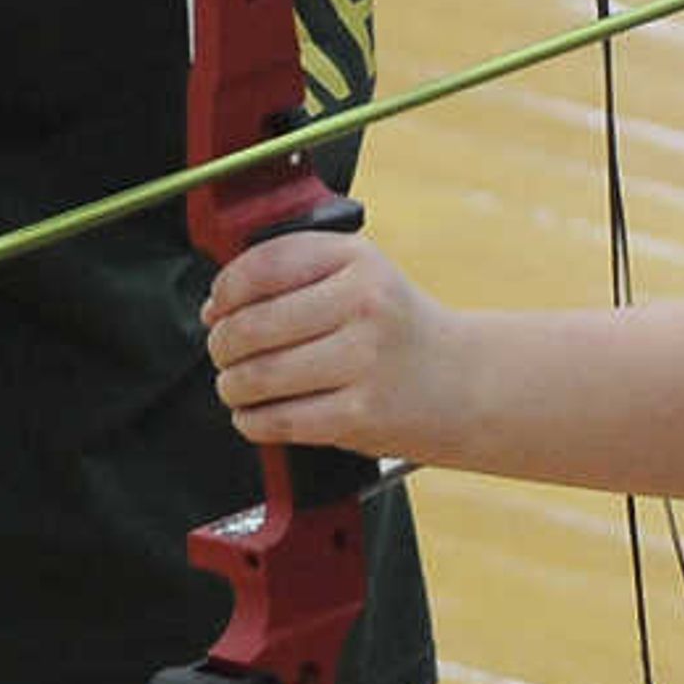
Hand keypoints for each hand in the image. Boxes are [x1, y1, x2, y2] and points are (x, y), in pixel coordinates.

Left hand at [204, 227, 462, 454]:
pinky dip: (252, 421)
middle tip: (227, 353)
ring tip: (240, 387)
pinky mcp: (361, 414)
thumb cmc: (401, 332)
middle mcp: (365, 306)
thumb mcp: (362, 277)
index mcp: (359, 262)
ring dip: (232, 387)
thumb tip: (215, 309)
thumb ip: (293, 275)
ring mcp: (365, 362)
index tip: (219, 307)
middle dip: (222, 346)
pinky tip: (260, 414)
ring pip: (256, 376)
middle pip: (251, 326)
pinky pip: (277, 420)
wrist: (468, 383)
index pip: (262, 266)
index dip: (225, 291)